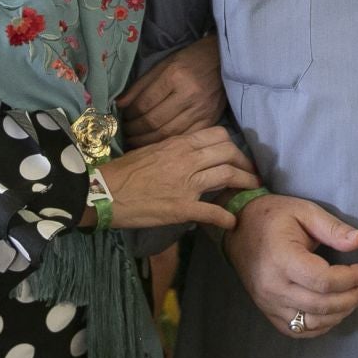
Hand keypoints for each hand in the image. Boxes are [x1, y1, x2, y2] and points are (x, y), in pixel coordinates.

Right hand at [96, 125, 257, 229]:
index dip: (233, 145)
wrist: (103, 191)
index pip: (218, 135)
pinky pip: (212, 212)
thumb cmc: (123, 172)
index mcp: (178, 144)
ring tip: (253, 190)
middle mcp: (187, 159)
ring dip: (246, 183)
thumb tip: (192, 154)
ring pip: (228, 175)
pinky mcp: (182, 208)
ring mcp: (186, 184)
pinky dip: (226, 218)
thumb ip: (175, 151)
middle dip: (246, 163)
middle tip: (251, 173)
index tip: (237, 155)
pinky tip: (232, 222)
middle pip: (229, 152)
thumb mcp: (152, 151)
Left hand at [118, 36, 225, 146]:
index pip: (145, 103)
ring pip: (168, 134)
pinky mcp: (210, 120)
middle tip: (125, 135)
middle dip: (135, 131)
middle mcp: (189, 94)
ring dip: (147, 141)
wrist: (222, 61)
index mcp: (175, 76)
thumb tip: (119, 105)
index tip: (122, 120)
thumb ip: (141, 86)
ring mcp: (201, 109)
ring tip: (135, 142)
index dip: (129, 116)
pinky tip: (156, 145)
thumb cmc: (189, 61)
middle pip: (154, 121)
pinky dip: (167, 144)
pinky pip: (184, 138)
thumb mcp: (162, 65)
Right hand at [223, 194, 357, 338]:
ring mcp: (268, 303)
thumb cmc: (273, 217)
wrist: (238, 229)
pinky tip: (337, 311)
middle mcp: (273, 287)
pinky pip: (298, 330)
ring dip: (342, 312)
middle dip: (354, 297)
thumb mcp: (304, 211)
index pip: (323, 281)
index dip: (352, 279)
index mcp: (282, 259)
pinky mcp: (268, 311)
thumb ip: (333, 228)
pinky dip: (322, 325)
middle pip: (322, 305)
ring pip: (312, 322)